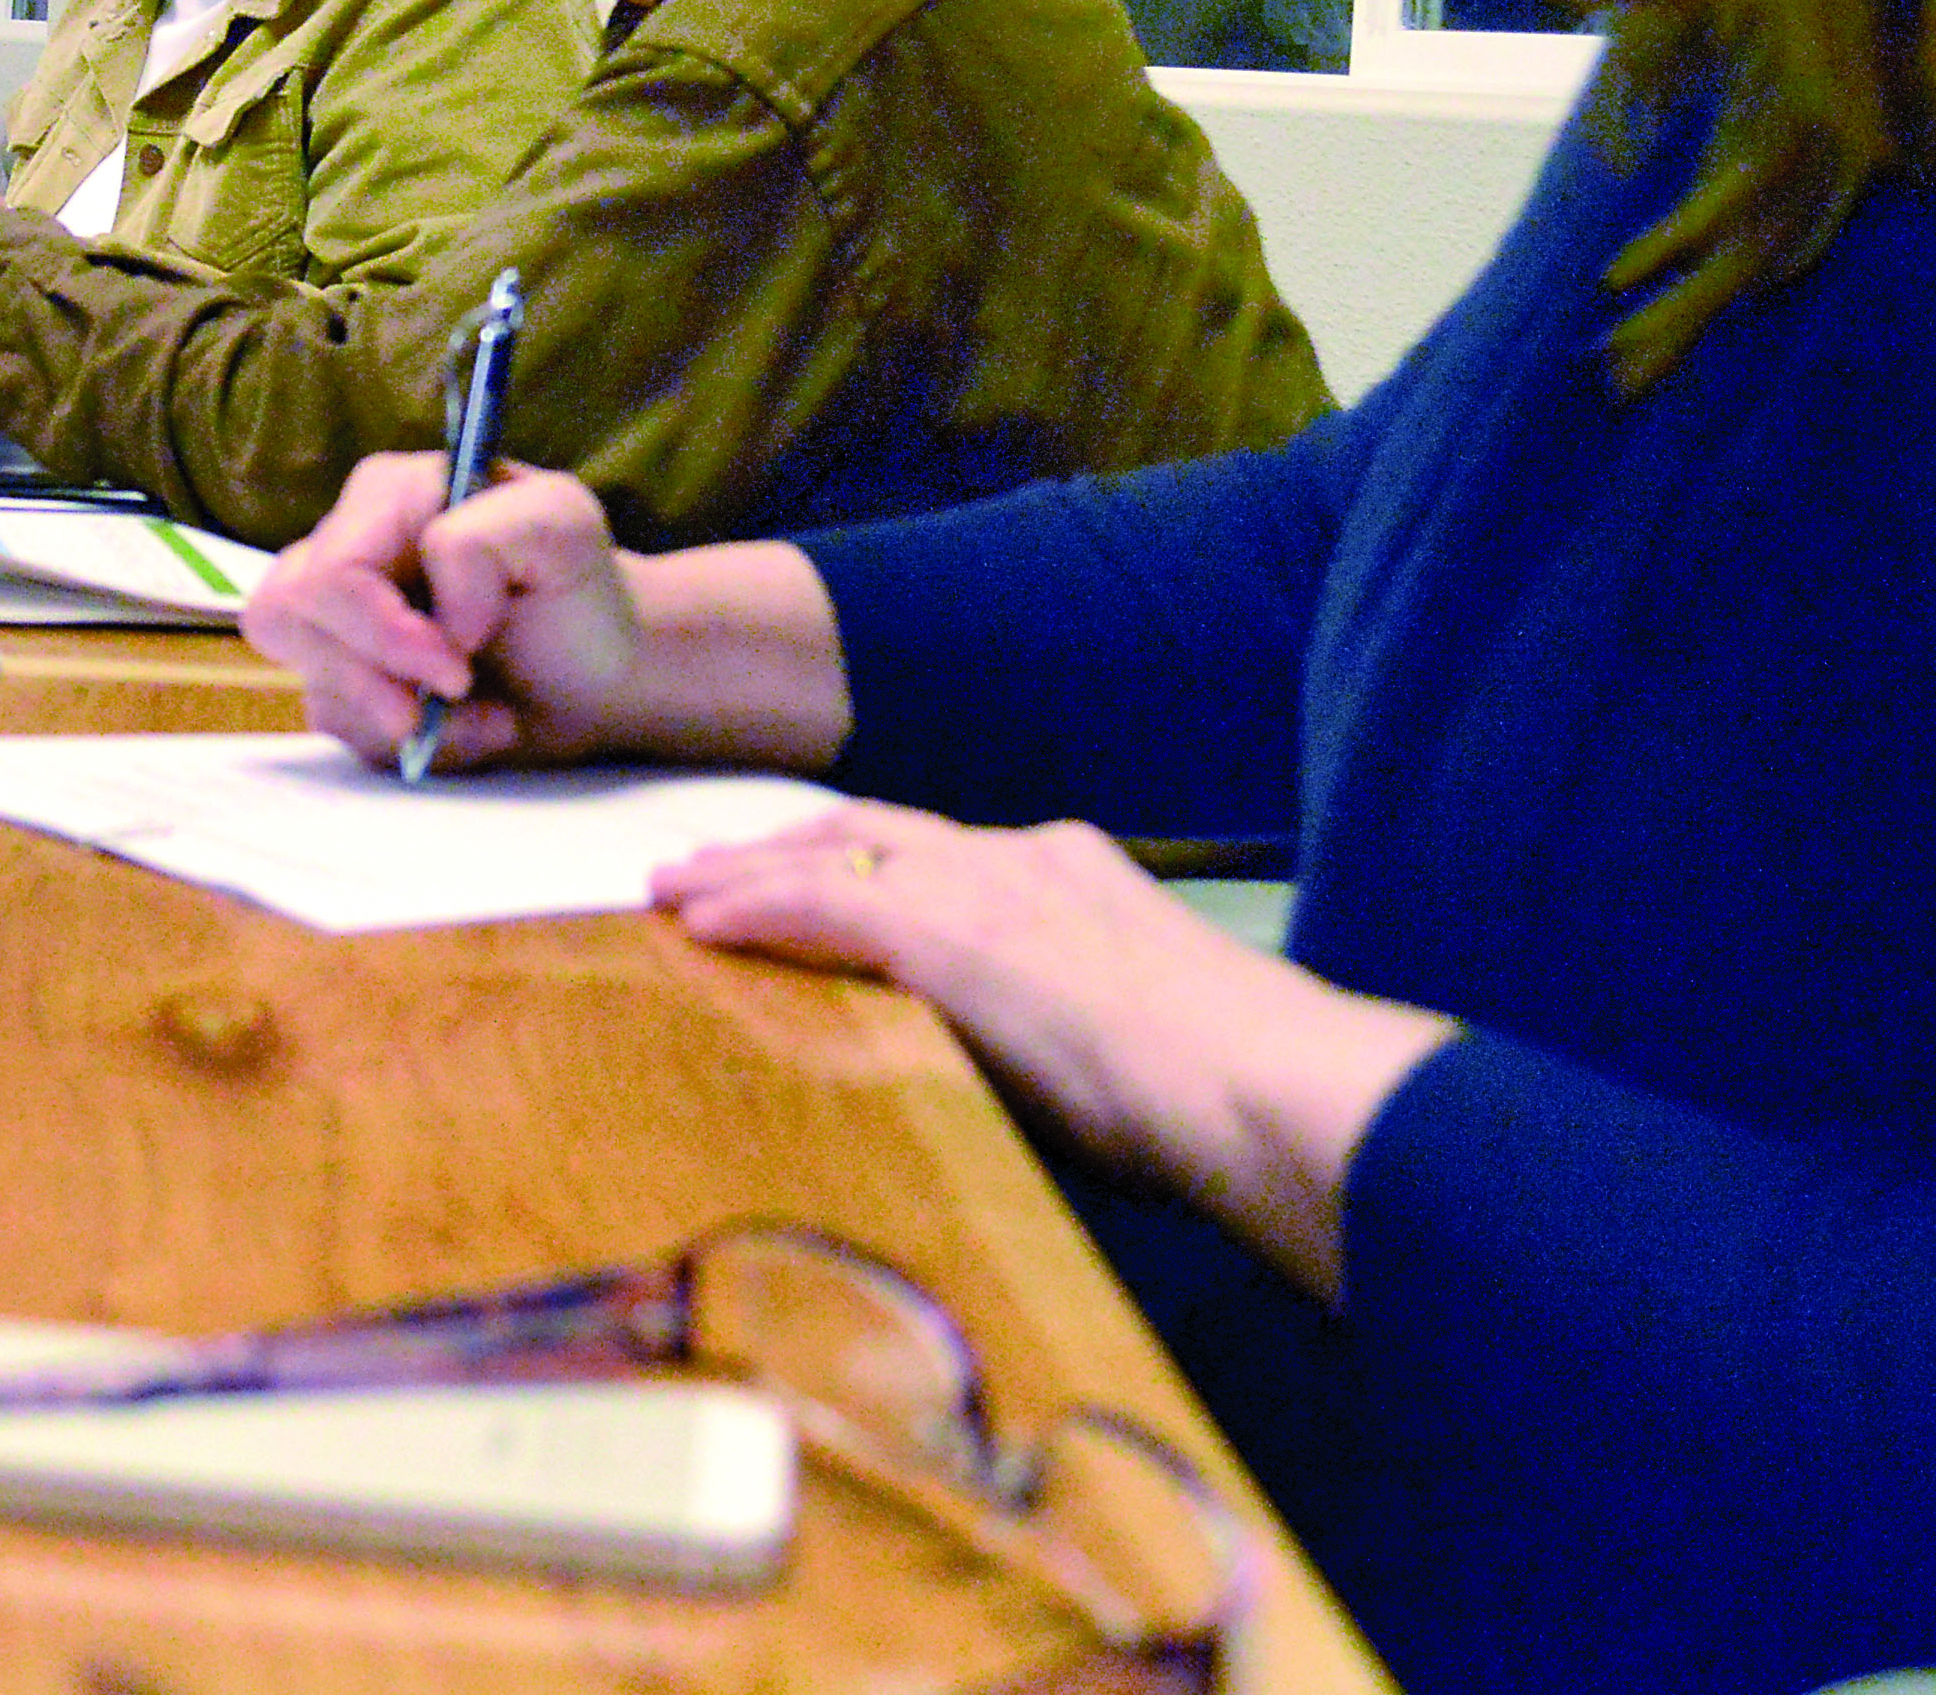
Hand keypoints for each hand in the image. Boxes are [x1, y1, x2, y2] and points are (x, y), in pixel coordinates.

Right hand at [249, 459, 648, 773]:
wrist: (596, 675)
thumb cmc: (577, 592)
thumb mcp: (562, 527)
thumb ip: (485, 538)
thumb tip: (439, 615)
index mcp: (388, 496)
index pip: (329, 571)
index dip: (382, 632)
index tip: (457, 667)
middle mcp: (348, 547)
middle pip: (288, 621)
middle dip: (374, 680)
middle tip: (456, 694)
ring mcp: (337, 619)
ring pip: (312, 684)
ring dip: (400, 721)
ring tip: (480, 715)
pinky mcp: (344, 679)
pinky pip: (338, 727)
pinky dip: (409, 745)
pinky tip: (466, 726)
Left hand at [655, 809, 1457, 1302]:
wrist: (1264, 1088)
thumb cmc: (1230, 1099)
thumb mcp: (1136, 1044)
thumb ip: (1069, 1042)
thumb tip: (1038, 1092)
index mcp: (1076, 875)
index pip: (939, 854)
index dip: (860, 859)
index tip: (804, 871)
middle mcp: (1024, 860)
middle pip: (870, 835)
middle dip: (781, 846)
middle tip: (704, 865)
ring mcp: (988, 890)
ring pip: (830, 859)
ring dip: (741, 873)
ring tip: (671, 891)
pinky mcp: (954, 938)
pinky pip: (821, 910)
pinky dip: (753, 911)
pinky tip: (697, 926)